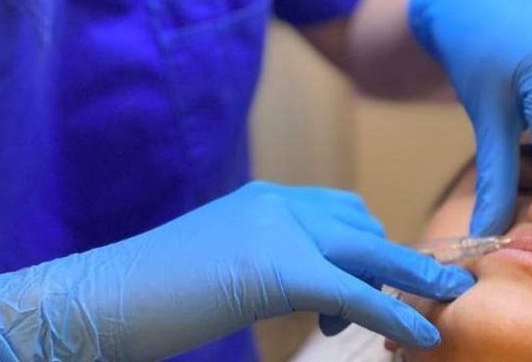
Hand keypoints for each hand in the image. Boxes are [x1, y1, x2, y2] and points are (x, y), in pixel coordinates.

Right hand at [0, 181, 473, 359]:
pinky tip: (421, 334)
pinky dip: (394, 312)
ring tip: (417, 316)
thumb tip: (314, 287)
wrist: (105, 296)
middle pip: (362, 224)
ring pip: (368, 250)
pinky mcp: (278, 268)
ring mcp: (277, 229)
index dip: (369, 245)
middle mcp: (278, 202)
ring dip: (403, 281)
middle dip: (398, 259)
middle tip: (426, 293)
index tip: (386, 278)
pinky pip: (354, 290)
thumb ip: (271, 259)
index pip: (339, 209)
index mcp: (266, 198)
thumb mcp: (226, 261)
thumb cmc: (157, 289)